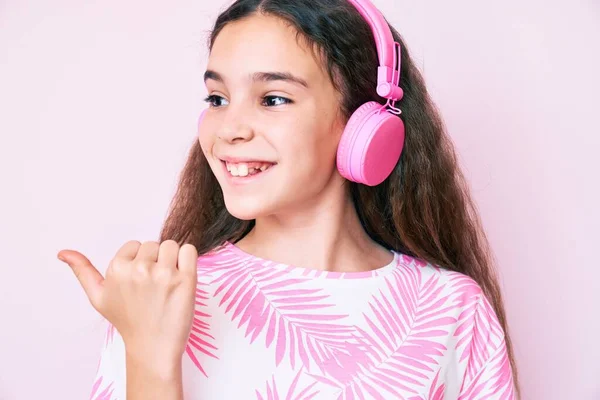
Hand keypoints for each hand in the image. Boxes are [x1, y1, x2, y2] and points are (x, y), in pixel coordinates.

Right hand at [57, 240, 197, 368]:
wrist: (153, 348)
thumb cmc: (128, 321)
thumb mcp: (98, 297)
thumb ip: (82, 271)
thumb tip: (62, 252)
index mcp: (117, 269)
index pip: (135, 245)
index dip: (140, 261)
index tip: (139, 282)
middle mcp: (139, 269)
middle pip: (154, 244)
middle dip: (156, 261)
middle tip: (154, 287)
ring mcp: (163, 274)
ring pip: (171, 245)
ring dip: (173, 260)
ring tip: (167, 284)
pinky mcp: (185, 279)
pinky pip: (189, 250)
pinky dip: (188, 260)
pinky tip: (181, 279)